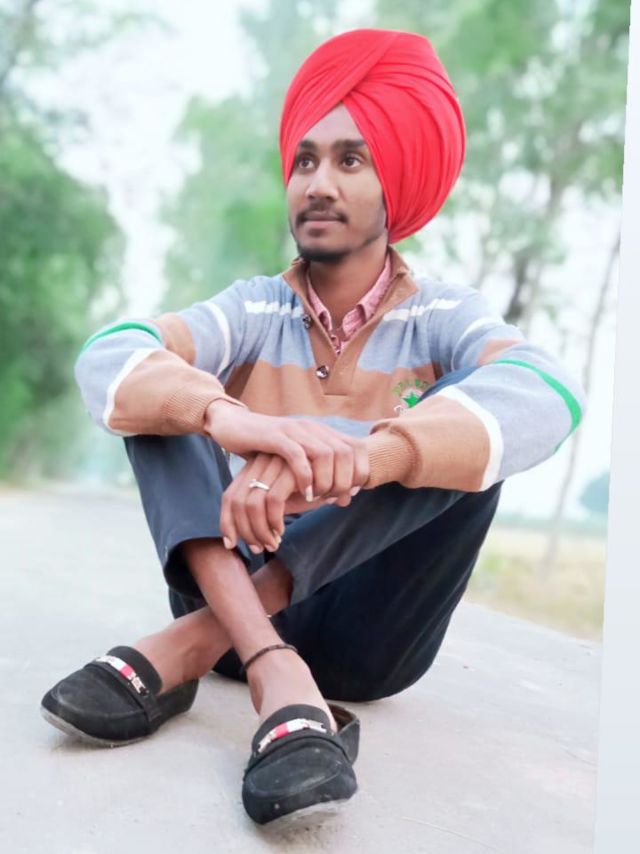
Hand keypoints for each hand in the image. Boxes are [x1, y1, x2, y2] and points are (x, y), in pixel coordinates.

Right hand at [205, 401, 369, 499]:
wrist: (233, 425)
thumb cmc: (267, 450)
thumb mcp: (300, 463)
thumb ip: (323, 478)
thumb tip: (346, 499)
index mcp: (322, 432)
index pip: (357, 448)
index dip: (361, 471)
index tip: (352, 492)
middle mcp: (312, 428)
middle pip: (346, 452)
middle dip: (345, 480)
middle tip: (334, 498)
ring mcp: (295, 430)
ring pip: (326, 454)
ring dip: (326, 480)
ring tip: (318, 497)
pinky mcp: (275, 436)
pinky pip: (297, 455)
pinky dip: (305, 477)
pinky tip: (304, 493)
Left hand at [220, 453, 359, 553]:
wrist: (347, 462)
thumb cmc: (316, 483)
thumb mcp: (289, 497)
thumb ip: (272, 509)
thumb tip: (250, 537)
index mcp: (254, 469)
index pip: (229, 497)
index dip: (226, 522)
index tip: (231, 544)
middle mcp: (260, 464)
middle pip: (234, 501)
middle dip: (243, 531)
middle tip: (258, 549)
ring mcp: (274, 464)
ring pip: (251, 504)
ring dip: (259, 530)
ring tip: (272, 544)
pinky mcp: (289, 469)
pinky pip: (273, 500)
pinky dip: (274, 521)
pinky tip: (282, 531)